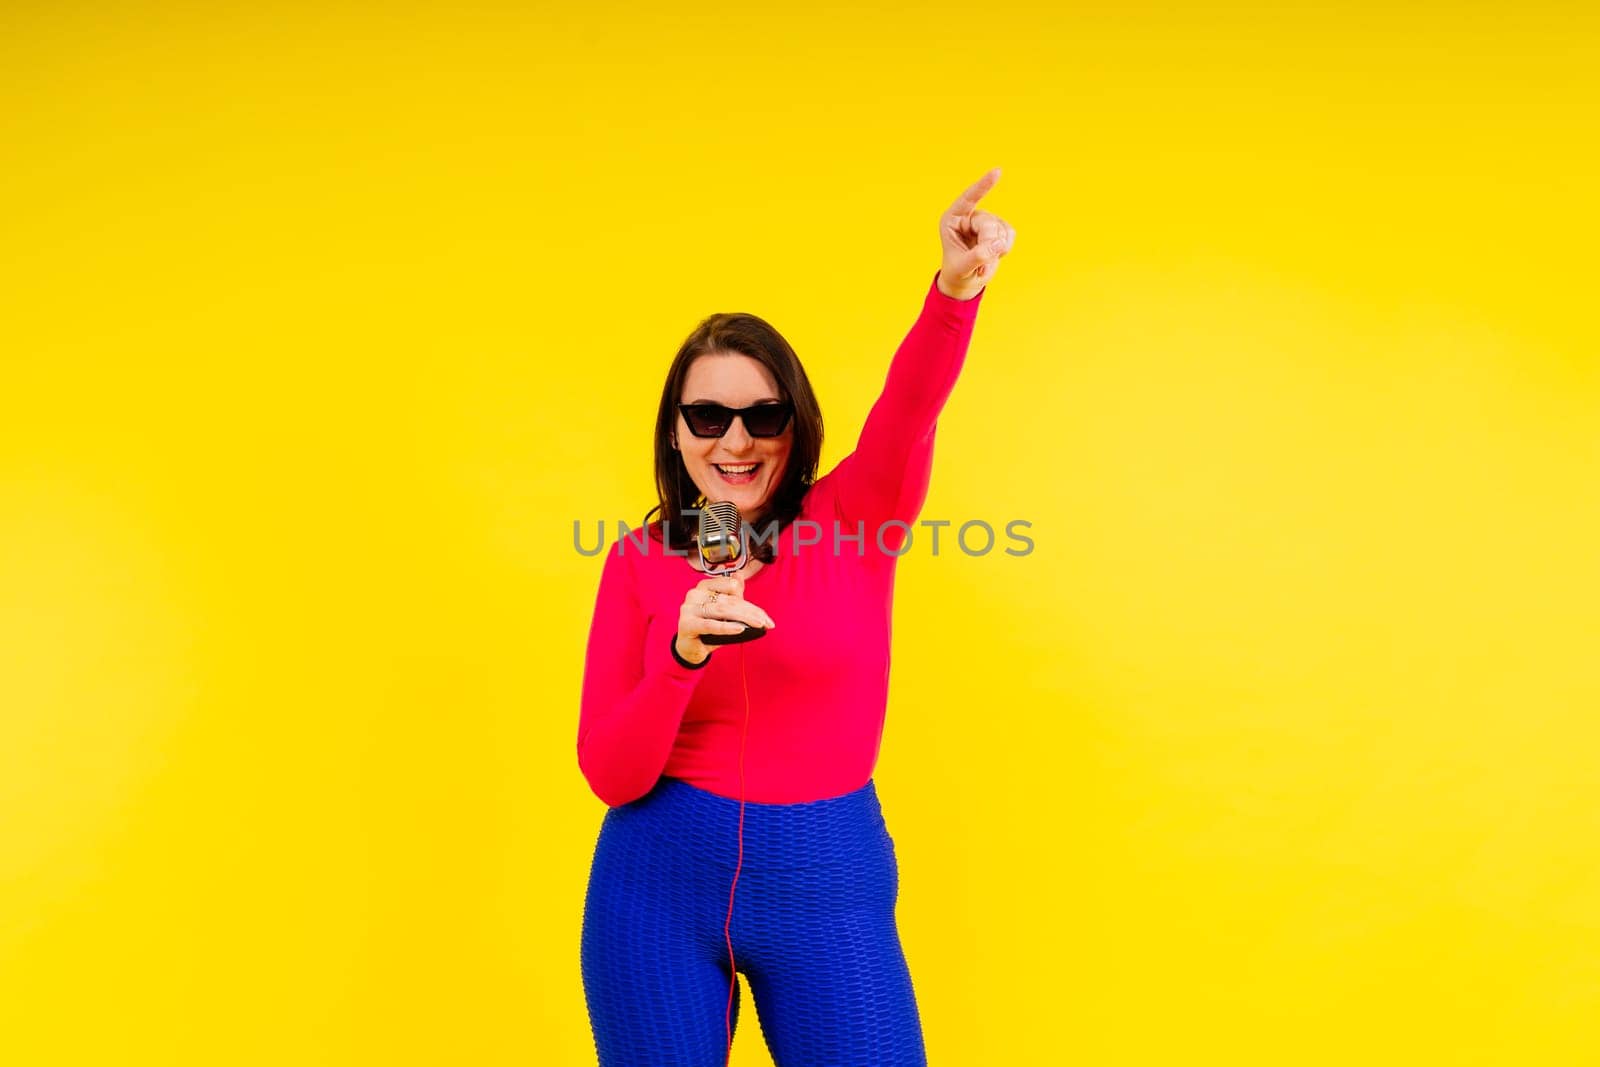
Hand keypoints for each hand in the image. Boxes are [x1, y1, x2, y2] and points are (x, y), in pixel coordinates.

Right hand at [675, 575, 776, 663]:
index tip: (764, 616)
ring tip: (758, 625)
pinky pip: (710, 624)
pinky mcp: (686, 624)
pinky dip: (726, 627)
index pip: (732, 588)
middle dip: (751, 612)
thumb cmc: (707, 628)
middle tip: (766, 622)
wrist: (690, 647)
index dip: (750, 602)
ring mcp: (689, 608)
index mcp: (705, 586)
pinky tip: (739, 628)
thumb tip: (740, 575)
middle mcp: (695, 594)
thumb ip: (732, 595)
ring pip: (722, 610)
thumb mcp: (723, 611)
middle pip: (729, 601)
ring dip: (744, 618)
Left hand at [937, 167, 1014, 299]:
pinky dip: (1005, 249)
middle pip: (988, 224)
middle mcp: (968, 217)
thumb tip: (998, 244)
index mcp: (952, 220)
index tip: (997, 172)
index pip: (968, 198)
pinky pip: (1010, 234)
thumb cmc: (958, 272)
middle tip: (981, 266)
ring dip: (996, 251)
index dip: (983, 186)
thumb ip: (978, 256)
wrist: (965, 280)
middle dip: (988, 245)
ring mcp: (985, 221)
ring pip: (1001, 230)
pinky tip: (994, 256)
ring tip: (983, 264)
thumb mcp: (962, 267)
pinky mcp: (999, 229)